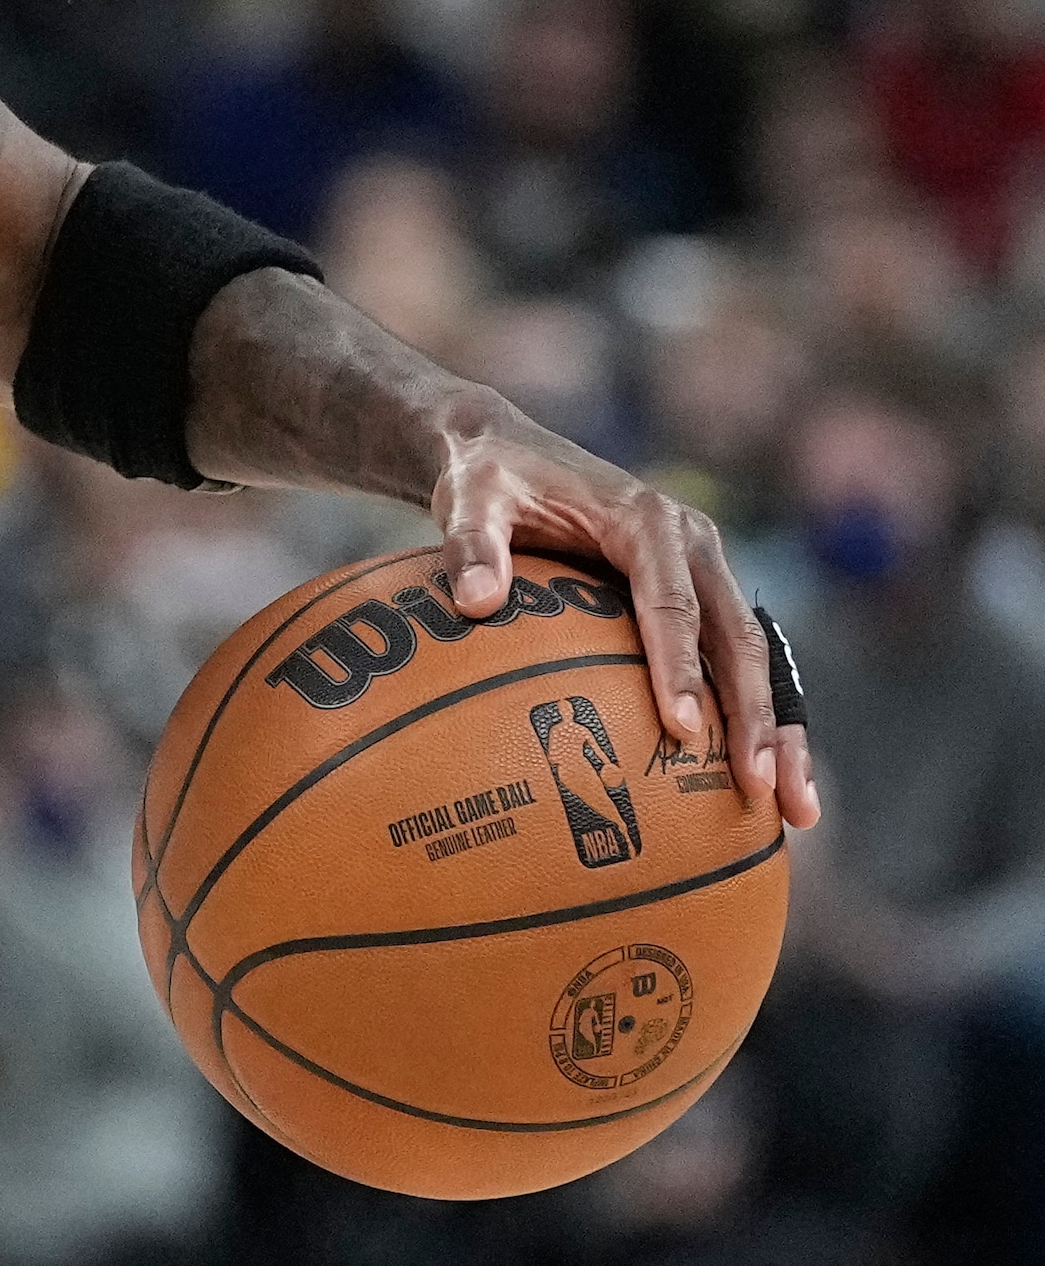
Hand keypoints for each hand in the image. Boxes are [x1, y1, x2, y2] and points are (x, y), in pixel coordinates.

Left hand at [428, 419, 824, 827]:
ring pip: (757, 660)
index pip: (673, 603)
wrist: (507, 454)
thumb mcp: (468, 500)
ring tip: (796, 812)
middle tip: (758, 787)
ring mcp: (706, 576)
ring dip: (780, 732)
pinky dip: (758, 723)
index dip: (680, 667)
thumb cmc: (487, 481)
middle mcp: (695, 547)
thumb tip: (474, 603)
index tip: (683, 730)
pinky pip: (736, 666)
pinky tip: (763, 791)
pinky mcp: (701, 602)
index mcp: (648, 521)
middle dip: (755, 716)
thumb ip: (471, 545)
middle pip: (738, 639)